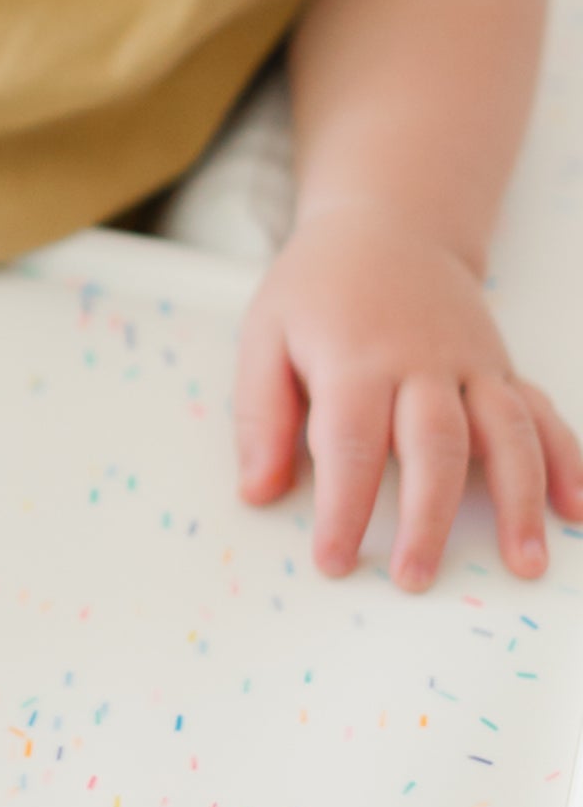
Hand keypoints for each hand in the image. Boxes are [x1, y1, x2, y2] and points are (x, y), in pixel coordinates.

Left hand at [235, 202, 582, 587]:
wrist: (385, 227)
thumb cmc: (315, 291)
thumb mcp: (265, 336)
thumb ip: (261, 415)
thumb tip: (256, 492)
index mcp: (354, 358)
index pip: (351, 444)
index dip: (344, 508)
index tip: (335, 561)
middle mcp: (422, 363)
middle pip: (435, 446)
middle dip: (429, 518)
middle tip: (416, 578)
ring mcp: (472, 365)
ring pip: (506, 434)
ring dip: (520, 500)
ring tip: (525, 562)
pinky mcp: (502, 369)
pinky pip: (542, 415)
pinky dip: (568, 461)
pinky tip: (578, 509)